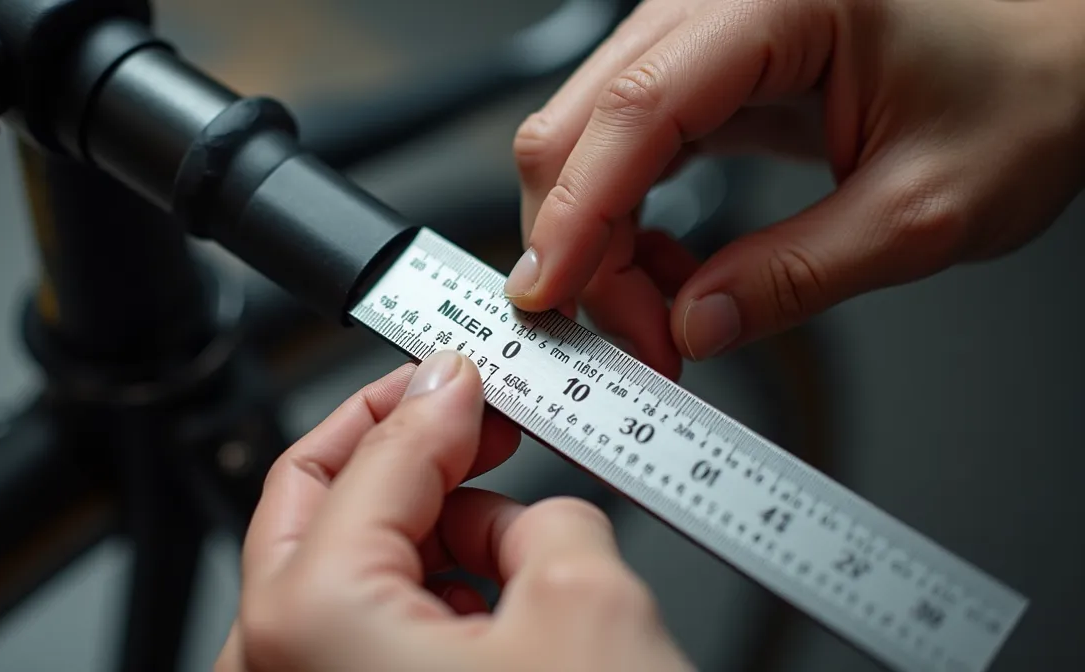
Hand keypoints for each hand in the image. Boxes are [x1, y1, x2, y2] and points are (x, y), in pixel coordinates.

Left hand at [214, 350, 692, 671]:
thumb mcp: (591, 607)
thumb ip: (552, 513)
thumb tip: (540, 510)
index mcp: (310, 615)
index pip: (373, 456)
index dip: (439, 397)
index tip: (477, 371)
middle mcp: (275, 664)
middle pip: (321, 502)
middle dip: (410, 454)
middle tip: (478, 422)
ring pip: (344, 573)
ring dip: (431, 539)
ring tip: (523, 547)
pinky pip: (364, 636)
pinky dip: (429, 604)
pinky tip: (503, 611)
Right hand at [505, 0, 1084, 371]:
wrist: (1060, 49)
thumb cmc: (1023, 91)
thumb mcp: (925, 209)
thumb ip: (798, 275)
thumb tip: (693, 325)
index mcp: (778, 5)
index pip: (637, 111)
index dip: (579, 215)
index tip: (551, 300)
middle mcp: (721, 3)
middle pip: (582, 122)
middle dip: (580, 243)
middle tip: (631, 339)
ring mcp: (705, 31)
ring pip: (587, 137)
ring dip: (599, 239)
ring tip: (659, 315)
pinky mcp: (707, 67)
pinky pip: (626, 146)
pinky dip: (624, 220)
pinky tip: (666, 270)